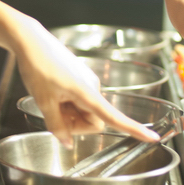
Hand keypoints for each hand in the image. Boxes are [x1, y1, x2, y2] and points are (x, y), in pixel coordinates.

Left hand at [12, 20, 159, 147]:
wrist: (31, 41)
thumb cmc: (38, 66)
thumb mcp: (43, 101)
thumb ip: (57, 125)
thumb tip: (67, 142)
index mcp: (87, 92)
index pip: (114, 117)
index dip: (134, 129)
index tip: (152, 137)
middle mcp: (92, 87)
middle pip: (93, 120)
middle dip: (75, 124)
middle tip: (53, 113)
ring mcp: (87, 82)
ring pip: (84, 111)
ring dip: (69, 113)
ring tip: (50, 99)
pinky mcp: (80, 79)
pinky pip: (79, 100)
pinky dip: (67, 104)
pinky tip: (52, 92)